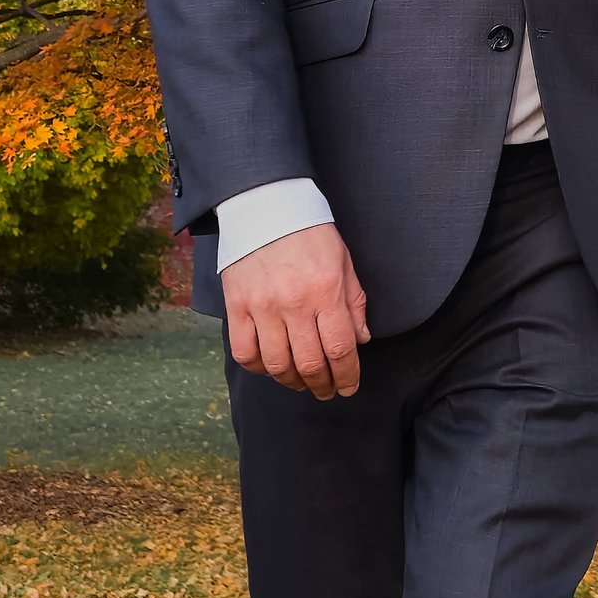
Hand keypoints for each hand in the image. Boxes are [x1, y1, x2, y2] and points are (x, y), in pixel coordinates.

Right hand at [222, 221, 370, 395]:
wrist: (266, 205)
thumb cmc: (310, 234)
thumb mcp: (344, 262)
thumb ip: (354, 302)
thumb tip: (360, 340)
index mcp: (326, 292)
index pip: (341, 349)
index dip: (347, 376)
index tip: (348, 387)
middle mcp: (295, 304)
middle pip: (310, 363)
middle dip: (322, 385)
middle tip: (327, 391)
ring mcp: (262, 306)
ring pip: (277, 364)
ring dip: (292, 381)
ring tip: (301, 382)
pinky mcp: (236, 306)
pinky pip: (245, 352)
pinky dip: (259, 367)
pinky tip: (270, 366)